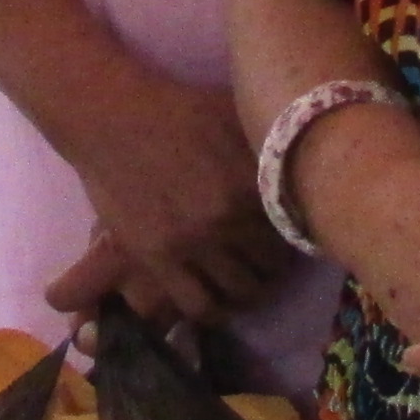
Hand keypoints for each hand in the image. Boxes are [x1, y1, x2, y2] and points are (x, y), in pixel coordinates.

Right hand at [43, 72, 287, 330]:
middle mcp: (228, 216)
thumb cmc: (178, 108)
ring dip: (248, 293)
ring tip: (245, 287)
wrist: (113, 118)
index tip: (292, 240)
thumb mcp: (237, 115)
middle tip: (268, 267)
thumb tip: (306, 165)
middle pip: (271, 265)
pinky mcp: (157, 259)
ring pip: (239, 290)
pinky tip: (216, 304)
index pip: (294, 228)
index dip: (297, 237)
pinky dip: (214, 311)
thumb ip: (269, 147)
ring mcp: (192, 242)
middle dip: (275, 268)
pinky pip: (197, 304)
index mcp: (252, 180)